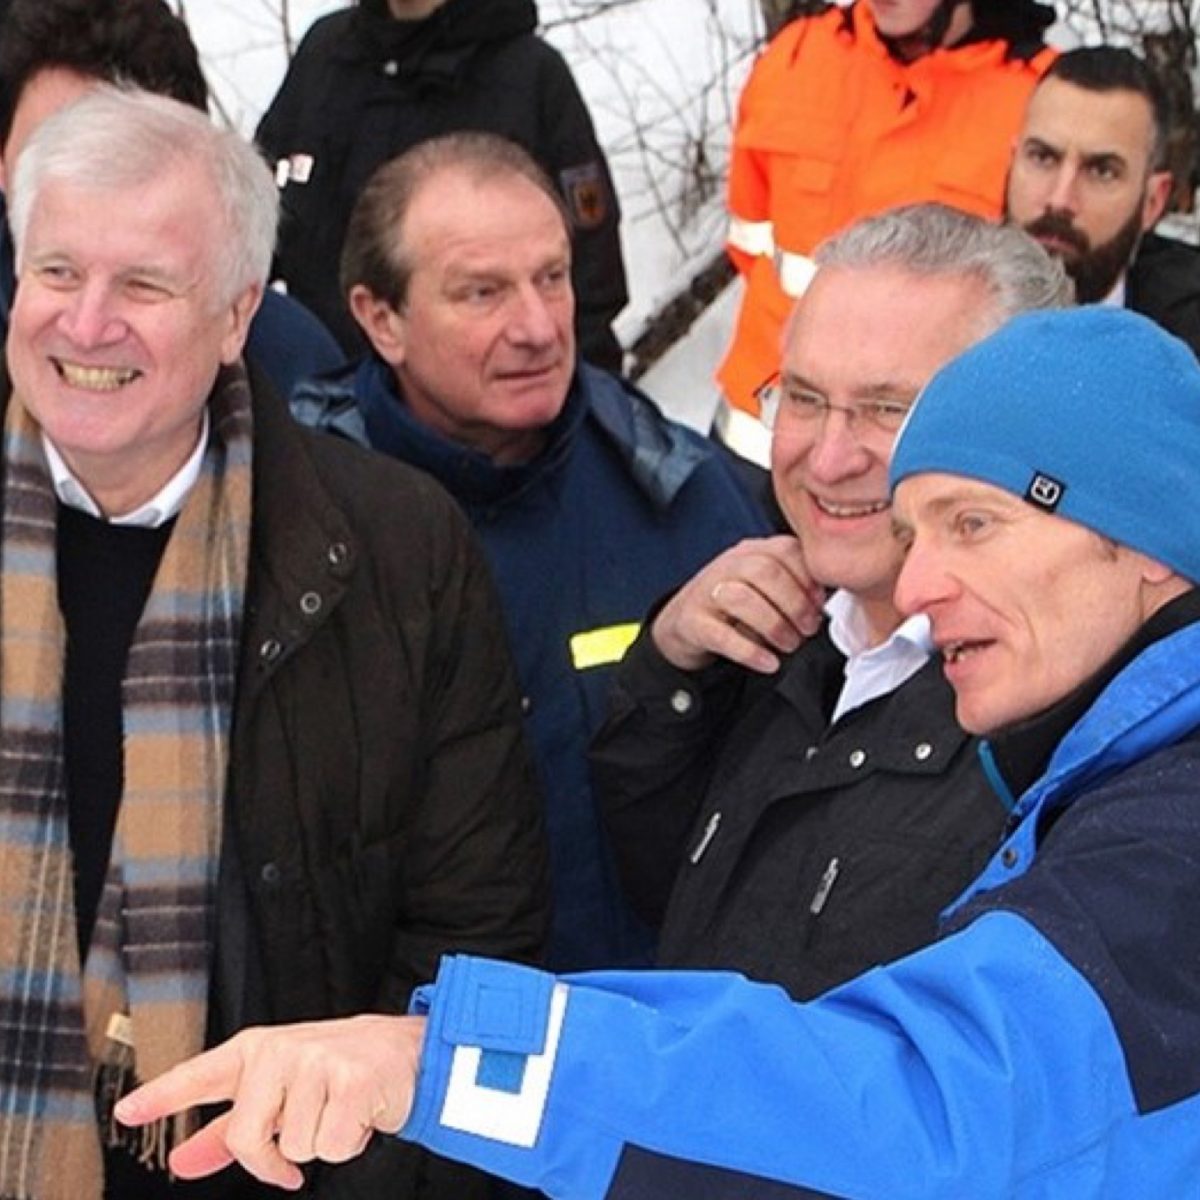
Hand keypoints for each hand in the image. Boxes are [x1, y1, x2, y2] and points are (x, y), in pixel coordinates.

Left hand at [114, 1014, 425, 1190]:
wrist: (404, 1052)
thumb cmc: (334, 1075)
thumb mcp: (279, 1096)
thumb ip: (227, 1129)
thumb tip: (181, 1160)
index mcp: (258, 1050)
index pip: (202, 1074)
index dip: (162, 1095)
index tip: (126, 1111)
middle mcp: (283, 1049)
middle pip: (245, 1137)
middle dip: (270, 1159)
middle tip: (294, 1148)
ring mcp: (318, 1061)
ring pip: (293, 1148)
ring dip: (319, 1144)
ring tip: (338, 1113)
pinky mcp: (354, 1081)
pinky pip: (331, 1147)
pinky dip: (348, 1144)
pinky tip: (359, 1116)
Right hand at [651, 535, 824, 673]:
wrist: (683, 624)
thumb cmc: (732, 606)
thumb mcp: (762, 587)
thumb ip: (792, 585)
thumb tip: (825, 601)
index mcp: (750, 552)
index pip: (785, 550)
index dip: (808, 578)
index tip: (820, 604)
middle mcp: (727, 566)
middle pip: (765, 571)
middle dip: (795, 603)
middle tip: (808, 629)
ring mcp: (706, 592)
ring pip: (742, 599)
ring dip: (774, 625)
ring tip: (789, 645)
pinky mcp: (692, 622)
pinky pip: (722, 635)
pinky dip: (750, 652)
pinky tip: (768, 662)